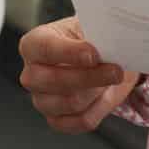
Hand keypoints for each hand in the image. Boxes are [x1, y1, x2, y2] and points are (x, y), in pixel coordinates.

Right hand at [18, 16, 139, 133]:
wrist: (99, 58)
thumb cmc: (89, 40)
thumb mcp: (90, 28)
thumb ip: (93, 35)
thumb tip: (107, 45)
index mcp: (33, 45)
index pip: (44, 49)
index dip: (69, 53)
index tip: (93, 55)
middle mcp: (32, 74)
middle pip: (56, 81)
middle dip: (90, 76)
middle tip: (116, 69)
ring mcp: (41, 100)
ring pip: (72, 102)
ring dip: (99, 91)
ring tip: (111, 77)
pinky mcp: (57, 120)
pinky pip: (81, 121)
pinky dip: (99, 108)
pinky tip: (104, 94)